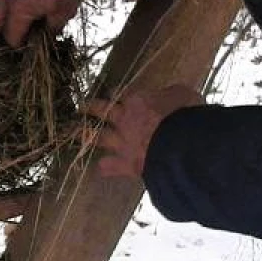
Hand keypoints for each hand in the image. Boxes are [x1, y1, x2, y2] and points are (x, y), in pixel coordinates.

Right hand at [0, 0, 83, 47]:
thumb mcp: (63, 13)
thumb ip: (51, 28)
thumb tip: (47, 34)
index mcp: (18, 11)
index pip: (10, 36)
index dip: (19, 44)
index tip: (27, 44)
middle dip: (5, 27)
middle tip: (23, 28)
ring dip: (8, 7)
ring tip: (26, 6)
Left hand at [82, 84, 204, 178]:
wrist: (182, 145)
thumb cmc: (186, 115)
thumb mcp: (183, 94)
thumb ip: (171, 94)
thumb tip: (168, 95)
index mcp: (138, 100)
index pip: (124, 93)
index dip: (119, 93)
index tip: (114, 93)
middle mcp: (125, 119)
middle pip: (103, 110)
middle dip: (91, 108)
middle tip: (81, 107)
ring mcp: (123, 142)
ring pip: (98, 138)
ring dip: (85, 136)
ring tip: (75, 135)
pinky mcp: (126, 164)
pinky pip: (109, 166)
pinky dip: (105, 167)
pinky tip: (101, 168)